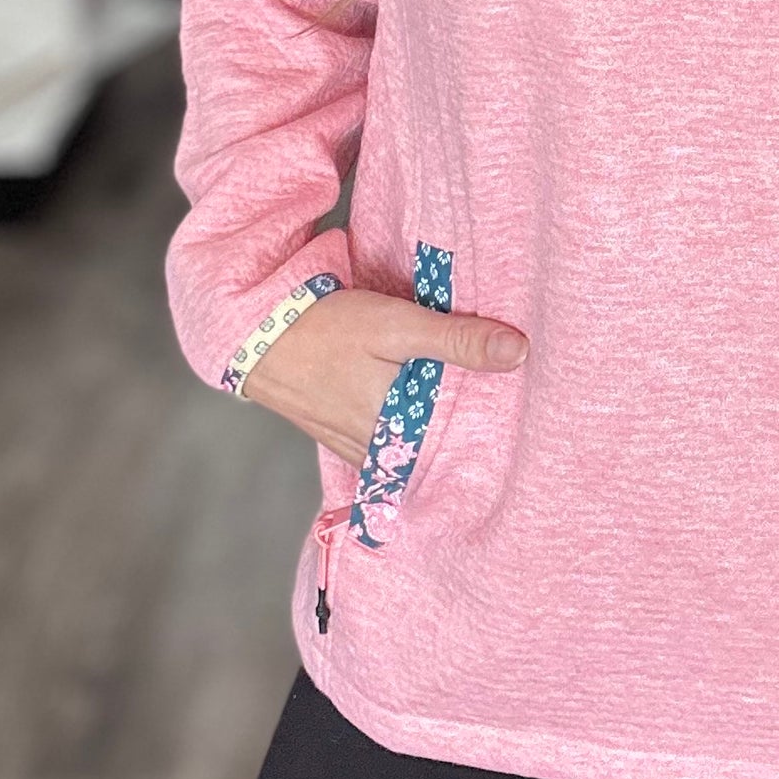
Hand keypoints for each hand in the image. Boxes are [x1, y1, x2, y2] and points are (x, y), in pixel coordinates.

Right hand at [242, 286, 527, 463]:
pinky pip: (385, 451)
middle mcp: (381, 450)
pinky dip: (406, 438)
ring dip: (435, 439)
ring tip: (470, 419)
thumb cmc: (329, 328)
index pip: (461, 446)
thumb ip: (456, 341)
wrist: (260, 335)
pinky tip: (421, 419)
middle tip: (503, 422)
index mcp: (400, 426)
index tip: (518, 422)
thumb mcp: (397, 325)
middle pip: (437, 452)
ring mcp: (358, 449)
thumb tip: (519, 353)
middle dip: (465, 438)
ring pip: (410, 454)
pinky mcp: (342, 441)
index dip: (491, 434)